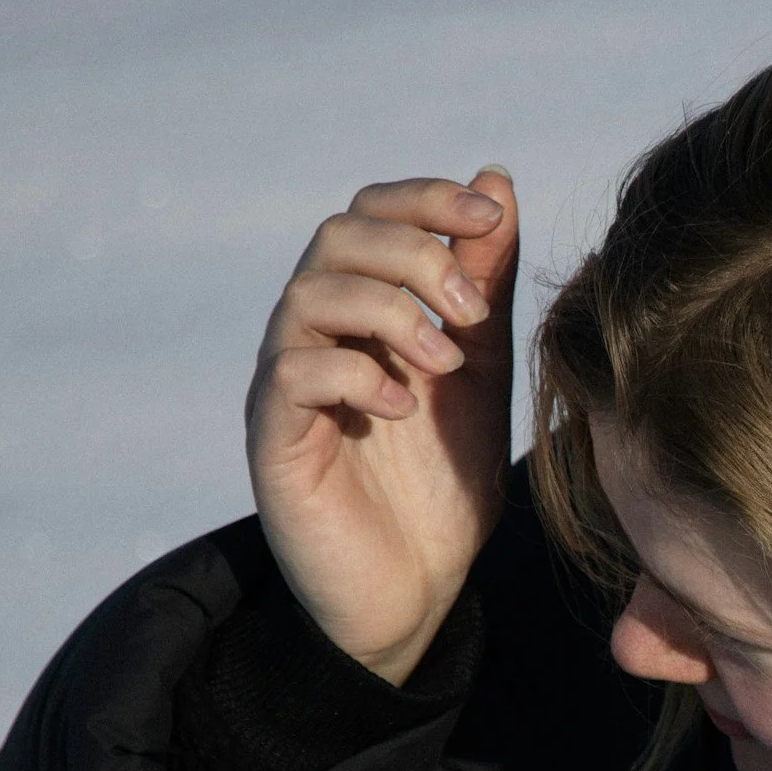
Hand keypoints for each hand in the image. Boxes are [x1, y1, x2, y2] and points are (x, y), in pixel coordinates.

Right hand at [244, 168, 520, 683]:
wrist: (415, 590)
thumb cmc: (440, 481)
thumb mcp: (481, 371)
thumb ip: (485, 284)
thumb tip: (497, 181)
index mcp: (364, 308)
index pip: (372, 212)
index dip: (426, 199)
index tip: (490, 218)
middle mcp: (315, 332)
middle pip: (337, 237)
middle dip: (413, 254)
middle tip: (472, 309)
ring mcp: (287, 383)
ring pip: (308, 294)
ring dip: (390, 313)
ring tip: (446, 365)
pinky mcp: (274, 439)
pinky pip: (292, 372)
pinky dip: (356, 374)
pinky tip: (403, 409)